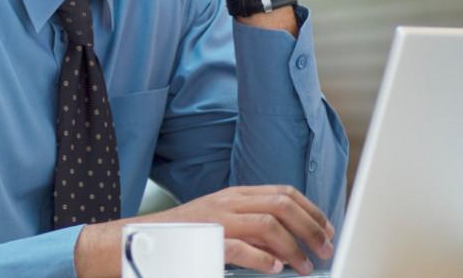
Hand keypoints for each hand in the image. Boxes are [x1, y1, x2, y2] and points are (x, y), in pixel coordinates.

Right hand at [74, 185, 335, 276]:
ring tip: (304, 266)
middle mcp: (227, 202)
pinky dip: (262, 258)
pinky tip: (274, 269)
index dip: (312, 211)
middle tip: (325, 249)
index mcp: (233, 195)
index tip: (327, 230)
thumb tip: (286, 245)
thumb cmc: (180, 238)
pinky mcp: (203, 241)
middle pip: (282, 204)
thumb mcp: (218, 223)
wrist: (135, 242)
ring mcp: (215, 220)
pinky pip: (239, 246)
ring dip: (293, 247)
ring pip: (267, 223)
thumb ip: (249, 227)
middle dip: (311, 226)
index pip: (283, 192)